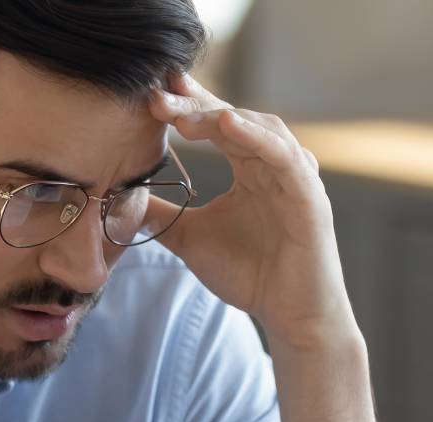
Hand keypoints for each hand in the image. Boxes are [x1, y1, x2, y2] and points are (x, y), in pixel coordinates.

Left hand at [147, 73, 357, 348]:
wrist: (292, 316)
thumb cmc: (251, 275)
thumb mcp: (191, 238)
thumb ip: (162, 216)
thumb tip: (123, 199)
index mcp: (249, 167)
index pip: (216, 124)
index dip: (187, 105)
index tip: (151, 93)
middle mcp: (273, 163)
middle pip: (233, 118)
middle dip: (195, 105)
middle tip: (158, 95)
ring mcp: (295, 176)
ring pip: (259, 128)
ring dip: (221, 116)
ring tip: (184, 112)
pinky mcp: (309, 194)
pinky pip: (284, 156)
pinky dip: (257, 137)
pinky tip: (228, 124)